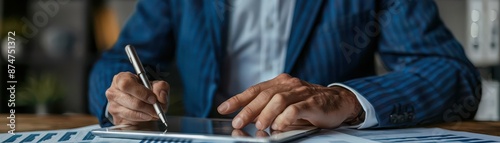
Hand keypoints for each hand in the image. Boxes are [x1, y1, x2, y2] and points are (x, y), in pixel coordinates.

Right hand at [105, 72, 169, 124]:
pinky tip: (147, 116)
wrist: (141, 106)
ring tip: (154, 113)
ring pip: (130, 111)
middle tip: (157, 109)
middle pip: (130, 100)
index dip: (141, 92)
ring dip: (146, 114)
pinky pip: (130, 119)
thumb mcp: (156, 86)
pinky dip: (142, 118)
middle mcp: (114, 91)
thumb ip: (161, 87)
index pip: (127, 84)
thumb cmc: (146, 93)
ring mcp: (113, 105)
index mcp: (121, 78)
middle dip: (147, 106)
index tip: (153, 99)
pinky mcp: (115, 117)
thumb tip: (161, 94)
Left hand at [217, 73, 361, 129]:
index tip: (223, 109)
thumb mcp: (287, 104)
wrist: (339, 102)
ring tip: (259, 126)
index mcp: (279, 83)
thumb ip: (269, 108)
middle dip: (248, 109)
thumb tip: (249, 119)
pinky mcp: (313, 103)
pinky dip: (285, 118)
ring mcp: (301, 92)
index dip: (238, 99)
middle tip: (238, 122)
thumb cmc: (309, 104)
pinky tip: (278, 126)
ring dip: (266, 114)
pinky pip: (296, 109)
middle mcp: (289, 84)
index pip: (254, 90)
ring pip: (279, 100)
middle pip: (264, 95)